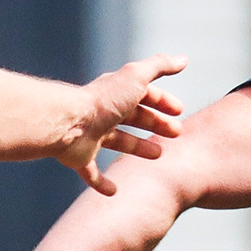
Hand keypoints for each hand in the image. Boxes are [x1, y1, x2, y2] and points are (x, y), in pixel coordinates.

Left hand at [59, 54, 187, 180]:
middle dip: (156, 123)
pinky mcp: (80, 157)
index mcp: (117, 93)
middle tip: (177, 134)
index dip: (163, 101)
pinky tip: (114, 191)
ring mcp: (92, 135)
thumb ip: (159, 66)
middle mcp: (104, 113)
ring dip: (138, 147)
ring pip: (118, 141)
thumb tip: (183, 58)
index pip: (143, 94)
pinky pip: (91, 172)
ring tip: (158, 155)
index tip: (179, 112)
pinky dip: (102, 182)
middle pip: (134, 117)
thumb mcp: (136, 78)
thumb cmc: (104, 101)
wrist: (68, 124)